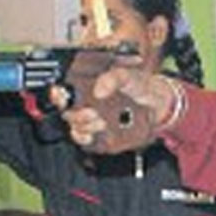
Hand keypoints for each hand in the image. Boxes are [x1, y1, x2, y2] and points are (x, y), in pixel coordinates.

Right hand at [59, 67, 176, 154]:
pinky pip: (87, 141)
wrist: (158, 104)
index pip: (62, 90)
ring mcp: (93, 121)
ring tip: (101, 121)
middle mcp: (86, 104)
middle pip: (66, 112)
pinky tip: (93, 135)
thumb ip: (113, 78)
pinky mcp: (101, 135)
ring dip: (85, 126)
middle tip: (92, 112)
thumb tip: (99, 90)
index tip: (60, 94)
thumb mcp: (127, 75)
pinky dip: (87, 139)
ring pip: (76, 127)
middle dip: (76, 113)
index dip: (56, 93)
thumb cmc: (140, 86)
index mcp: (88, 85)